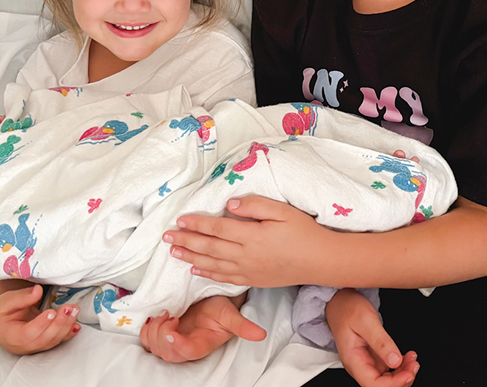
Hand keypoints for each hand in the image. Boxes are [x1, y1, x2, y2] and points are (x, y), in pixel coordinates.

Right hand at [0, 281, 80, 354]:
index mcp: (10, 336)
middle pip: (43, 339)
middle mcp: (23, 346)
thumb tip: (38, 291)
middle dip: (58, 324)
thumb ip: (21, 297)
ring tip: (74, 310)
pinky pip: (58, 340)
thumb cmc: (3, 309)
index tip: (50, 312)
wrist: (3, 316)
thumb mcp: (6, 301)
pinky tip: (77, 325)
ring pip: (53, 340)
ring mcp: (35, 346)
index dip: (40, 325)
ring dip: (66, 326)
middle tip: (68, 308)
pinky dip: (68, 333)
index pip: (27, 335)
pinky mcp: (44, 342)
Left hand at [140, 293, 265, 361]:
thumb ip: (243, 326)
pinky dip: (146, 330)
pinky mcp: (164, 333)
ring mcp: (173, 340)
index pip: (186, 352)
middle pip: (166, 353)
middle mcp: (186, 346)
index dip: (176, 342)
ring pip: (155, 348)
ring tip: (164, 312)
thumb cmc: (222, 308)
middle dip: (162, 334)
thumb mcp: (231, 315)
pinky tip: (153, 317)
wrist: (211, 301)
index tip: (173, 323)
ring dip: (154, 331)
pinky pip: (148, 340)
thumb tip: (261, 335)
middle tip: (169, 314)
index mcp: (202, 344)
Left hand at [164, 196, 328, 286]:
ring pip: (213, 265)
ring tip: (173, 252)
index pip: (217, 229)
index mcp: (252, 236)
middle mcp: (246, 256)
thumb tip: (229, 205)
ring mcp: (249, 271)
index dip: (197, 224)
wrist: (320, 261)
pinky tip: (195, 270)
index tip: (180, 219)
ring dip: (191, 257)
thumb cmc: (303, 231)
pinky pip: (225, 278)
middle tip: (166, 237)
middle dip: (186, 241)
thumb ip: (255, 206)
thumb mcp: (282, 211)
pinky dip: (207, 274)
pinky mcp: (253, 280)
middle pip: (209, 248)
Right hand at [327, 289, 418, 386]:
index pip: (373, 384)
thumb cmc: (347, 308)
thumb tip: (395, 361)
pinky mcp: (373, 357)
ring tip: (412, 359)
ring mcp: (366, 362)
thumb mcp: (365, 320)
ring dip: (403, 373)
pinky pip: (389, 369)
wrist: (340, 300)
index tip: (408, 373)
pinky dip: (400, 366)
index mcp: (353, 360)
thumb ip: (381, 341)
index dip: (393, 384)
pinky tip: (407, 357)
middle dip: (401, 379)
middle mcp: (359, 365)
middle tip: (413, 363)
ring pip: (388, 379)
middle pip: (382, 385)